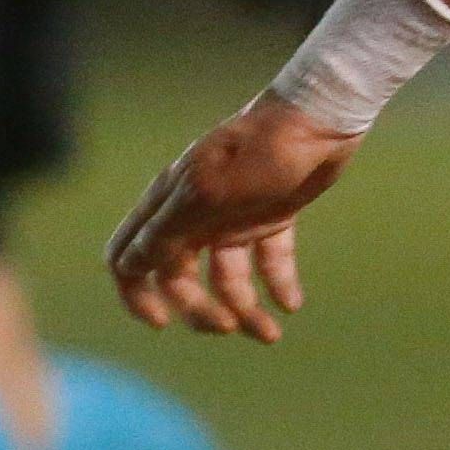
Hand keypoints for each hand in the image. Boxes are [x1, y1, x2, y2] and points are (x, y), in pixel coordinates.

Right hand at [106, 97, 360, 339]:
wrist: (321, 116)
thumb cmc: (259, 150)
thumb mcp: (204, 195)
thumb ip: (166, 232)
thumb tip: (132, 267)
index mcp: (169, 205)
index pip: (128, 257)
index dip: (135, 295)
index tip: (162, 322)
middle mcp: (194, 213)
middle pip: (180, 279)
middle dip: (201, 311)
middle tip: (231, 327)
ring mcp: (233, 216)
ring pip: (226, 278)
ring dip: (244, 309)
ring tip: (271, 333)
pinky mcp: (272, 214)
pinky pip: (268, 260)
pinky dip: (278, 284)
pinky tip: (291, 303)